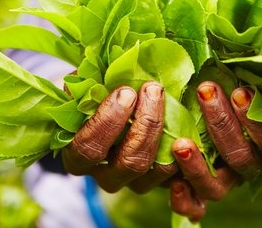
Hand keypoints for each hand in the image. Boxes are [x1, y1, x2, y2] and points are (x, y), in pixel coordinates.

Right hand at [62, 81, 177, 193]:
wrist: (112, 106)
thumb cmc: (94, 95)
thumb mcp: (85, 88)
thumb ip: (88, 87)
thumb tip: (96, 81)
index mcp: (78, 155)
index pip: (89, 148)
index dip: (108, 121)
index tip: (125, 91)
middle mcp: (105, 174)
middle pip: (128, 163)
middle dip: (145, 124)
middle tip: (152, 89)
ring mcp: (133, 181)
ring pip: (154, 169)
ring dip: (164, 132)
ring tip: (167, 98)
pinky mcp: (157, 179)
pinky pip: (174, 172)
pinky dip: (182, 150)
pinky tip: (184, 119)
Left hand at [169, 81, 261, 221]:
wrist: (193, 106)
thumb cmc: (224, 84)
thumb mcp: (240, 74)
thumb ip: (251, 69)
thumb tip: (259, 47)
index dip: (261, 124)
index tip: (240, 91)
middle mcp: (247, 164)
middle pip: (243, 161)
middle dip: (223, 126)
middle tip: (205, 91)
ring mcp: (222, 180)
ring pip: (217, 187)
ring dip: (199, 167)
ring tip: (181, 143)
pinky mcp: (196, 190)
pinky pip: (195, 205)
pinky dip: (185, 200)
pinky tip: (173, 184)